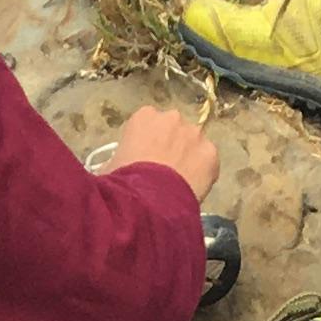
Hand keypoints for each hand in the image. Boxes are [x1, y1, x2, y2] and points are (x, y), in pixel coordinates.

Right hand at [105, 104, 219, 201]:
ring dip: (188, 158)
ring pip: (193, 144)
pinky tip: (192, 190)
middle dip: (171, 147)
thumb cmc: (122, 184)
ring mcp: (194, 133)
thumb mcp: (109, 168)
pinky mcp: (211, 153)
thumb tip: (115, 170)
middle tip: (163, 173)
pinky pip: (208, 162)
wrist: (147, 203)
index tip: (145, 161)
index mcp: (144, 116)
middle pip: (174, 130)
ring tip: (179, 184)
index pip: (148, 124)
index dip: (147, 144)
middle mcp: (171, 117)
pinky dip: (203, 173)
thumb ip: (118, 160)